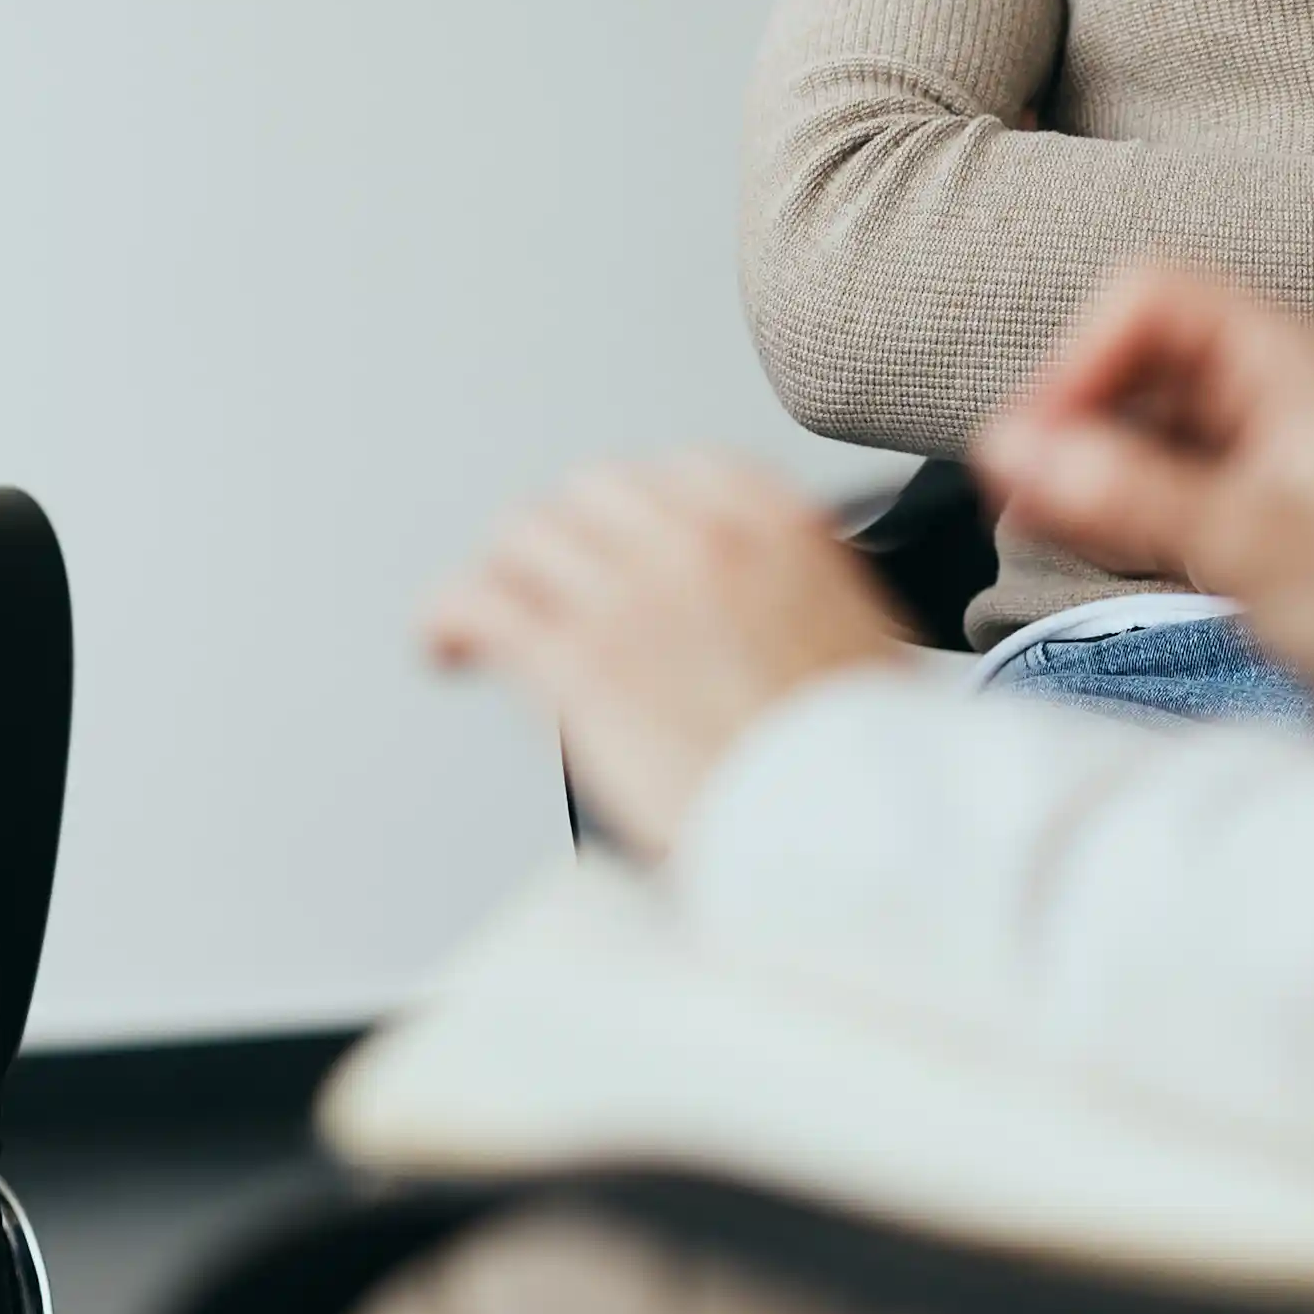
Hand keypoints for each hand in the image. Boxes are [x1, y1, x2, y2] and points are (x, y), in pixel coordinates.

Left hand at [423, 456, 910, 855]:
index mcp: (774, 527)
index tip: (627, 541)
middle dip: (569, 540)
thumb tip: (758, 603)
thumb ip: (797, 592)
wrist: (859, 840)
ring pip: (522, 539)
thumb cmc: (866, 767)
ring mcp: (629, 594)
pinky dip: (446, 619)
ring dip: (507, 576)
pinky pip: (477, 604)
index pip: (680, 473)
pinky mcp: (576, 660)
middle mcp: (695, 541)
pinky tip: (446, 647)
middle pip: (588, 496)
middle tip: (557, 585)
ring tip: (496, 614)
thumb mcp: (867, 642)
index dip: (641, 513)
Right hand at [973, 261, 1313, 727]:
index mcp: (1289, 362)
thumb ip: (1132, 495)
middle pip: (1127, 356)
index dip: (1086, 355)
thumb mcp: (1261, 545)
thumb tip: (1010, 451)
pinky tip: (1060, 529)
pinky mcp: (1228, 503)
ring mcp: (1245, 447)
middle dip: (1065, 413)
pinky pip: (1136, 475)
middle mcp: (1263, 390)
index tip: (1043, 434)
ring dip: (1069, 460)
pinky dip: (1092, 498)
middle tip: (1017, 482)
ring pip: (1124, 418)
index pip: (1151, 300)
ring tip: (1025, 512)